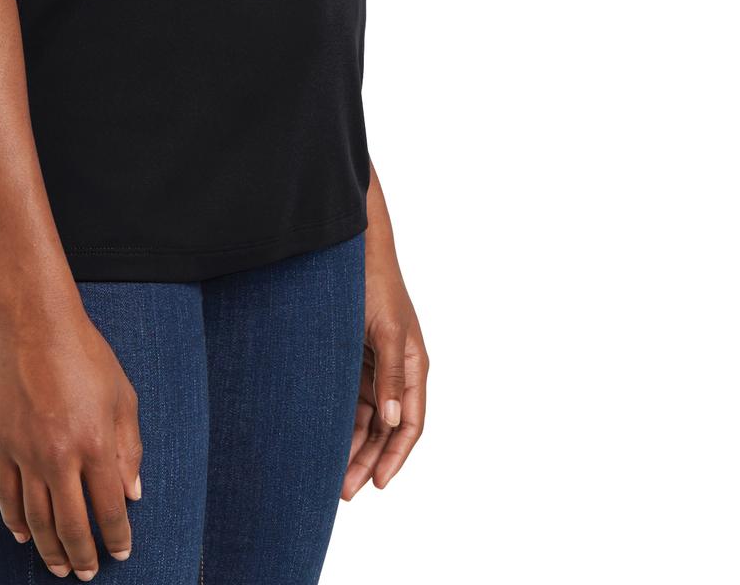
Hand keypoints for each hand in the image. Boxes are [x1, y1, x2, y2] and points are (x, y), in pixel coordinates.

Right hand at [0, 307, 142, 576]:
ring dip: (50, 549)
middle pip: (72, 525)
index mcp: (97, 444)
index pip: (109, 509)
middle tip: (88, 573)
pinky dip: (14, 522)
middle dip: (83, 556)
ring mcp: (27, 453)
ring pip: (37, 520)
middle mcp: (61, 456)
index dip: (117, 537)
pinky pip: (7, 496)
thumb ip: (130, 449)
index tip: (122, 551)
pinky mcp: (2, 445)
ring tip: (60, 567)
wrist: (36, 325)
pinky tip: (24, 537)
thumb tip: (133, 494)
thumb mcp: (123, 396)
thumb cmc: (86, 355)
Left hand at [342, 251, 428, 495]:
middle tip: (345, 491)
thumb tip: (393, 419)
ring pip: (366, 419)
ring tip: (332, 476)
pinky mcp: (352, 359)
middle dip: (368, 460)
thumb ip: (390, 376)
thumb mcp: (385, 329)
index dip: (396, 456)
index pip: (410, 423)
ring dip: (353, 446)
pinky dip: (341, 422)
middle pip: (386, 428)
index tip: (377, 483)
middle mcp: (395, 372)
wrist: (351, 249)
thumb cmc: (374, 282)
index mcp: (412, 366)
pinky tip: (326, 441)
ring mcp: (373, 367)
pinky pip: (350, 401)